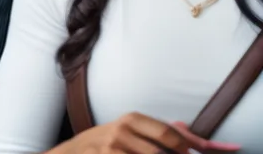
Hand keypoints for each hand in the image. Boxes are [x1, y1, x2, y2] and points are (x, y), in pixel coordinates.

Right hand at [69, 114, 238, 152]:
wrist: (74, 151)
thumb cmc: (109, 141)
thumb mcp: (130, 130)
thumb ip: (159, 130)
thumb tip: (192, 133)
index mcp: (132, 119)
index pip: (167, 133)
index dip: (187, 147)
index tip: (196, 152)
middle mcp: (121, 131)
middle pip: (160, 152)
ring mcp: (112, 149)